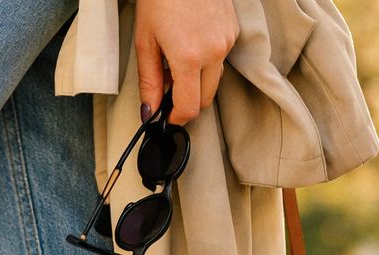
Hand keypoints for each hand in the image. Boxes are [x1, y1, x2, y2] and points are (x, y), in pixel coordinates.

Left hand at [133, 0, 239, 125]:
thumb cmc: (159, 0)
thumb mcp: (145, 43)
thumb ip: (149, 82)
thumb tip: (149, 112)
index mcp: (189, 58)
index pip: (190, 107)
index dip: (176, 118)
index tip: (166, 117)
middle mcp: (214, 52)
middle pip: (206, 99)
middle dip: (186, 101)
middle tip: (166, 89)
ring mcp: (227, 41)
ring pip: (214, 79)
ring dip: (196, 81)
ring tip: (175, 61)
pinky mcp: (233, 31)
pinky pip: (220, 59)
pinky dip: (205, 62)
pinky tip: (190, 44)